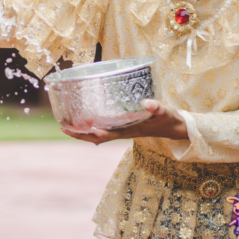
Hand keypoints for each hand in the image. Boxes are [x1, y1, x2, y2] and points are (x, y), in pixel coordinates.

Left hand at [62, 99, 188, 144]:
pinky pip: (104, 129)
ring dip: (83, 132)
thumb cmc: (169, 119)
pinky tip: (82, 125)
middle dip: (82, 134)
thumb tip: (147, 102)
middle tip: (64, 128)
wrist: (174, 127)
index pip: (113, 133)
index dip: (100, 133)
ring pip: (99, 134)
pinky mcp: (123, 126)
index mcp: (132, 130)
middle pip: (99, 136)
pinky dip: (92, 128)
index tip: (89, 129)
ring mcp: (122, 130)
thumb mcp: (165, 112)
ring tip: (65, 127)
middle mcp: (124, 132)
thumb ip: (157, 107)